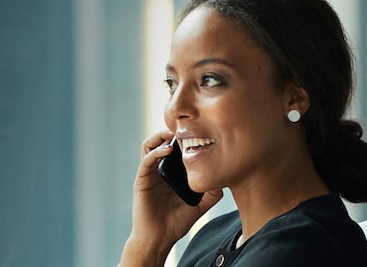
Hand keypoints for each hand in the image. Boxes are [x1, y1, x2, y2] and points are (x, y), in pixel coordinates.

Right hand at [120, 130, 224, 265]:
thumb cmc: (175, 223)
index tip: (198, 131)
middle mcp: (159, 171)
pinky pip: (146, 161)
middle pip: (161, 143)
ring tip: (173, 133)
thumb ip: (210, 195)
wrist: (158, 239)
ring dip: (160, 137)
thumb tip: (224, 181)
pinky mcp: (141, 181)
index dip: (183, 138)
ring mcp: (149, 175)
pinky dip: (155, 152)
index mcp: (171, 174)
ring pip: (149, 146)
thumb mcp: (199, 207)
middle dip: (172, 132)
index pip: (175, 150)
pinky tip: (167, 150)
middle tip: (186, 127)